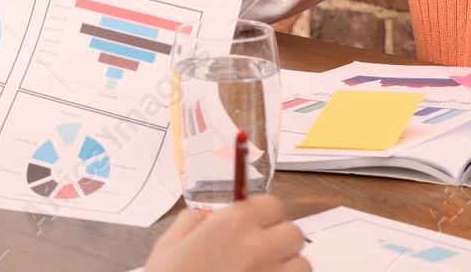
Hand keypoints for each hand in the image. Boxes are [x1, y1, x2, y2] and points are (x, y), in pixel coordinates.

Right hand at [144, 195, 308, 271]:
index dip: (264, 215)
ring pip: (303, 264)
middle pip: (294, 233)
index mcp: (232, 225)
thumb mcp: (168, 246)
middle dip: (280, 241)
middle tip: (261, 252)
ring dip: (288, 268)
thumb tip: (203, 218)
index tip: (256, 224)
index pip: (273, 205)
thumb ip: (190, 222)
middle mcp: (258, 248)